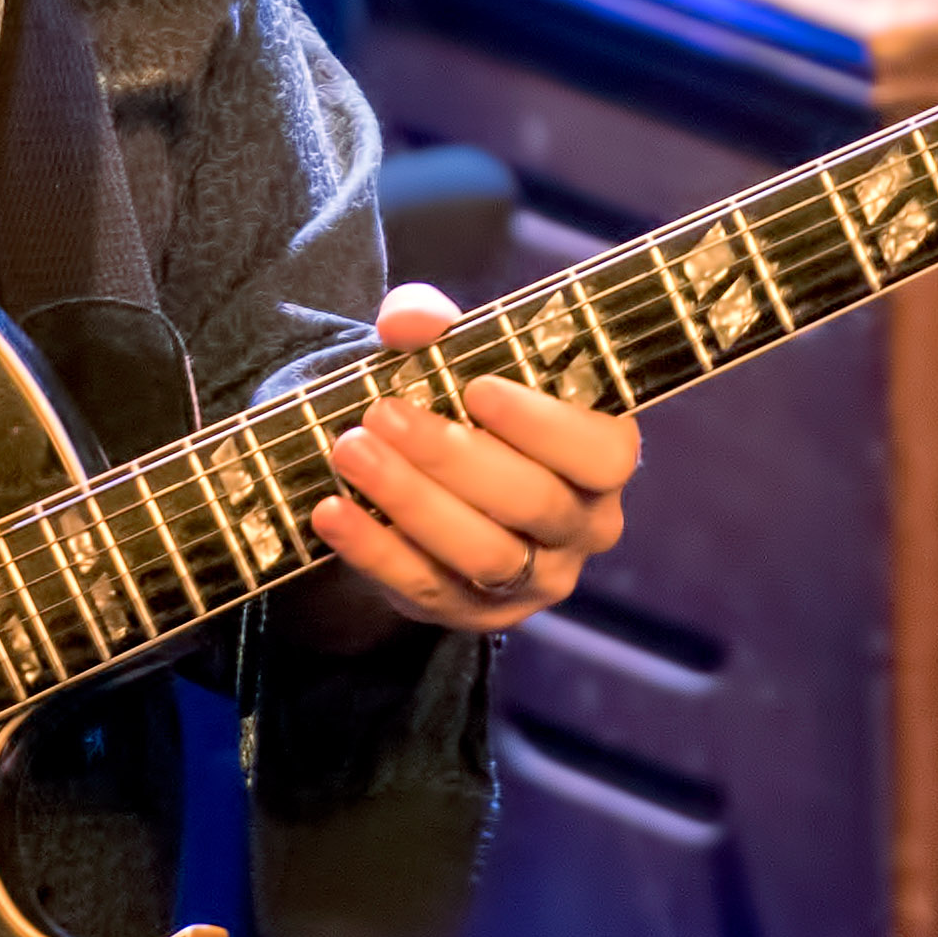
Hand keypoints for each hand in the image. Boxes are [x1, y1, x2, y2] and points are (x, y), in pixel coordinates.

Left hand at [303, 279, 641, 638]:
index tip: (477, 388)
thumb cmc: (467, 403)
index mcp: (605, 458)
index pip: (601, 454)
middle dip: (452, 458)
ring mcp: (536, 580)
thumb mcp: (459, 353)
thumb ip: (435, 323)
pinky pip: (427, 588)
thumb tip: (406, 323)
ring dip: (411, 502)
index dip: (543, 425)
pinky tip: (331, 511)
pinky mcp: (476, 613)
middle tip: (382, 414)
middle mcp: (586, 527)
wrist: (441, 479)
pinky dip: (375, 550)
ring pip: (483, 554)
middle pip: (533, 503)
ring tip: (350, 452)